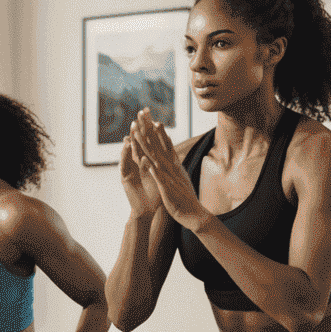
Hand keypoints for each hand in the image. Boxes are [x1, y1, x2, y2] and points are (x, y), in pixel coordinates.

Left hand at [127, 110, 206, 229]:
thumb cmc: (184, 196)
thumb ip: (175, 166)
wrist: (192, 213)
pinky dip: (154, 170)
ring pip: (156, 158)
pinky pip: (159, 178)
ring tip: (138, 134)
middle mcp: (172, 168)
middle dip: (150, 132)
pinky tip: (147, 162)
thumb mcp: (179, 176)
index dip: (159, 133)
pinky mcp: (167, 189)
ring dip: (147, 146)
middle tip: (143, 118)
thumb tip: (174, 157)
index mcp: (173, 165)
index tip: (153, 120)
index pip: (166, 146)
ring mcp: (169, 177)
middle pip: (159, 146)